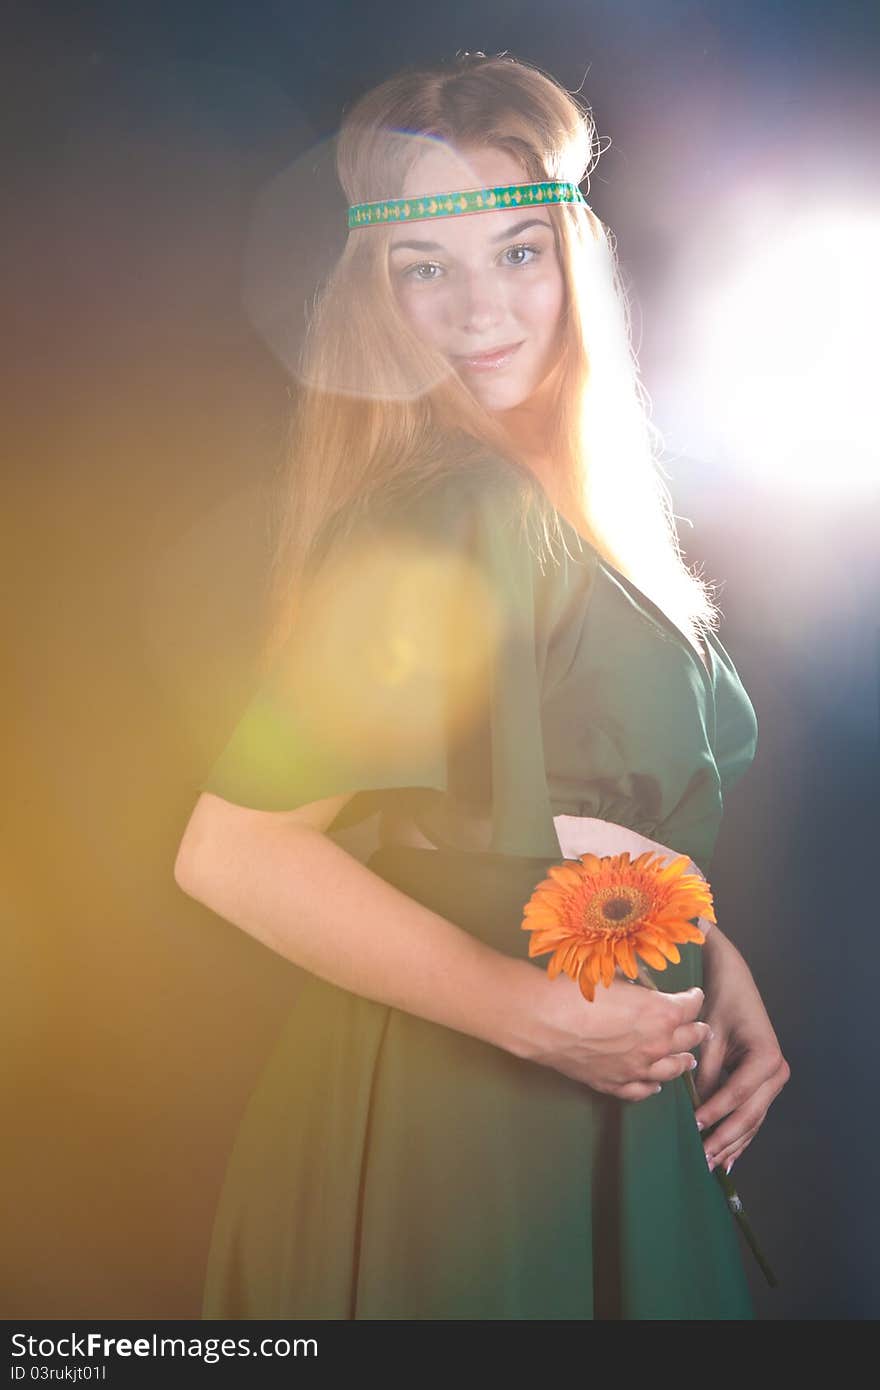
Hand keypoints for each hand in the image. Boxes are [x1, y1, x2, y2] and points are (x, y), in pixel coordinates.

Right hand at [509, 961, 712, 1101]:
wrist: (543, 1020)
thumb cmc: (575, 991)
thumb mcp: (612, 978)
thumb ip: (635, 989)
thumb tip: (639, 990)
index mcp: (660, 1013)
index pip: (690, 1006)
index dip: (694, 998)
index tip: (694, 995)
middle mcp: (655, 1044)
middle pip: (688, 1039)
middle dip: (697, 1031)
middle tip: (702, 1028)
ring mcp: (636, 1069)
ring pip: (671, 1069)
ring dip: (682, 1061)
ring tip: (688, 1059)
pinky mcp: (614, 1083)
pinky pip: (642, 1090)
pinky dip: (653, 1087)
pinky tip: (655, 1085)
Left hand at [694, 924, 790, 1172]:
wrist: (733, 981)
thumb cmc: (720, 1001)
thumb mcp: (711, 1034)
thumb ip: (706, 1071)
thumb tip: (695, 1106)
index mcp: (766, 1056)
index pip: (737, 1093)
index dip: (715, 1113)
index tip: (694, 1129)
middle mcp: (777, 1072)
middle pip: (749, 1114)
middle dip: (725, 1139)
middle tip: (702, 1160)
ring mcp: (774, 1081)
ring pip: (752, 1121)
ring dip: (731, 1144)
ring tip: (711, 1165)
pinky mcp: (765, 1086)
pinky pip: (752, 1116)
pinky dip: (739, 1136)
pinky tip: (727, 1157)